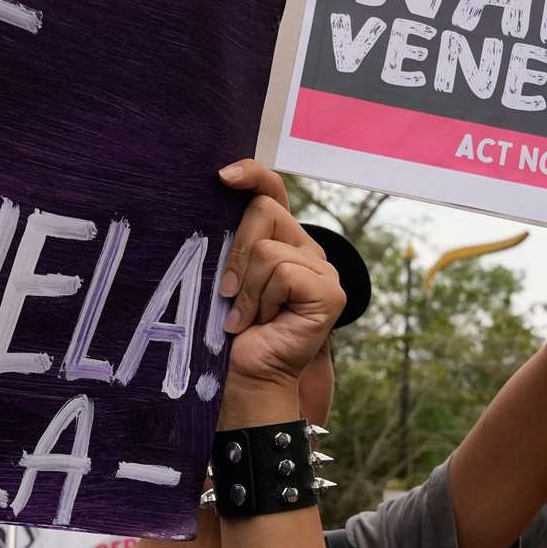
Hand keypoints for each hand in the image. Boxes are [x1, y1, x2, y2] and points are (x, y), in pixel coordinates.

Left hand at [215, 161, 343, 411]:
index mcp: (281, 238)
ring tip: (248, 316)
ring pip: (267, 249)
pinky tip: (265, 321)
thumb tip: (216, 200)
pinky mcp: (330, 290)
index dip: (251, 174)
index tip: (222, 178)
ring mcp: (323, 268)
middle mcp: (306, 246)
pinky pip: (283, 272)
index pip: (272, 188)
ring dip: (246, 288)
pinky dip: (262, 300)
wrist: (250, 373)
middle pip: (264, 211)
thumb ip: (231, 242)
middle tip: (228, 293)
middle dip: (235, 253)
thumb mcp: (227, 276)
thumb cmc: (234, 329)